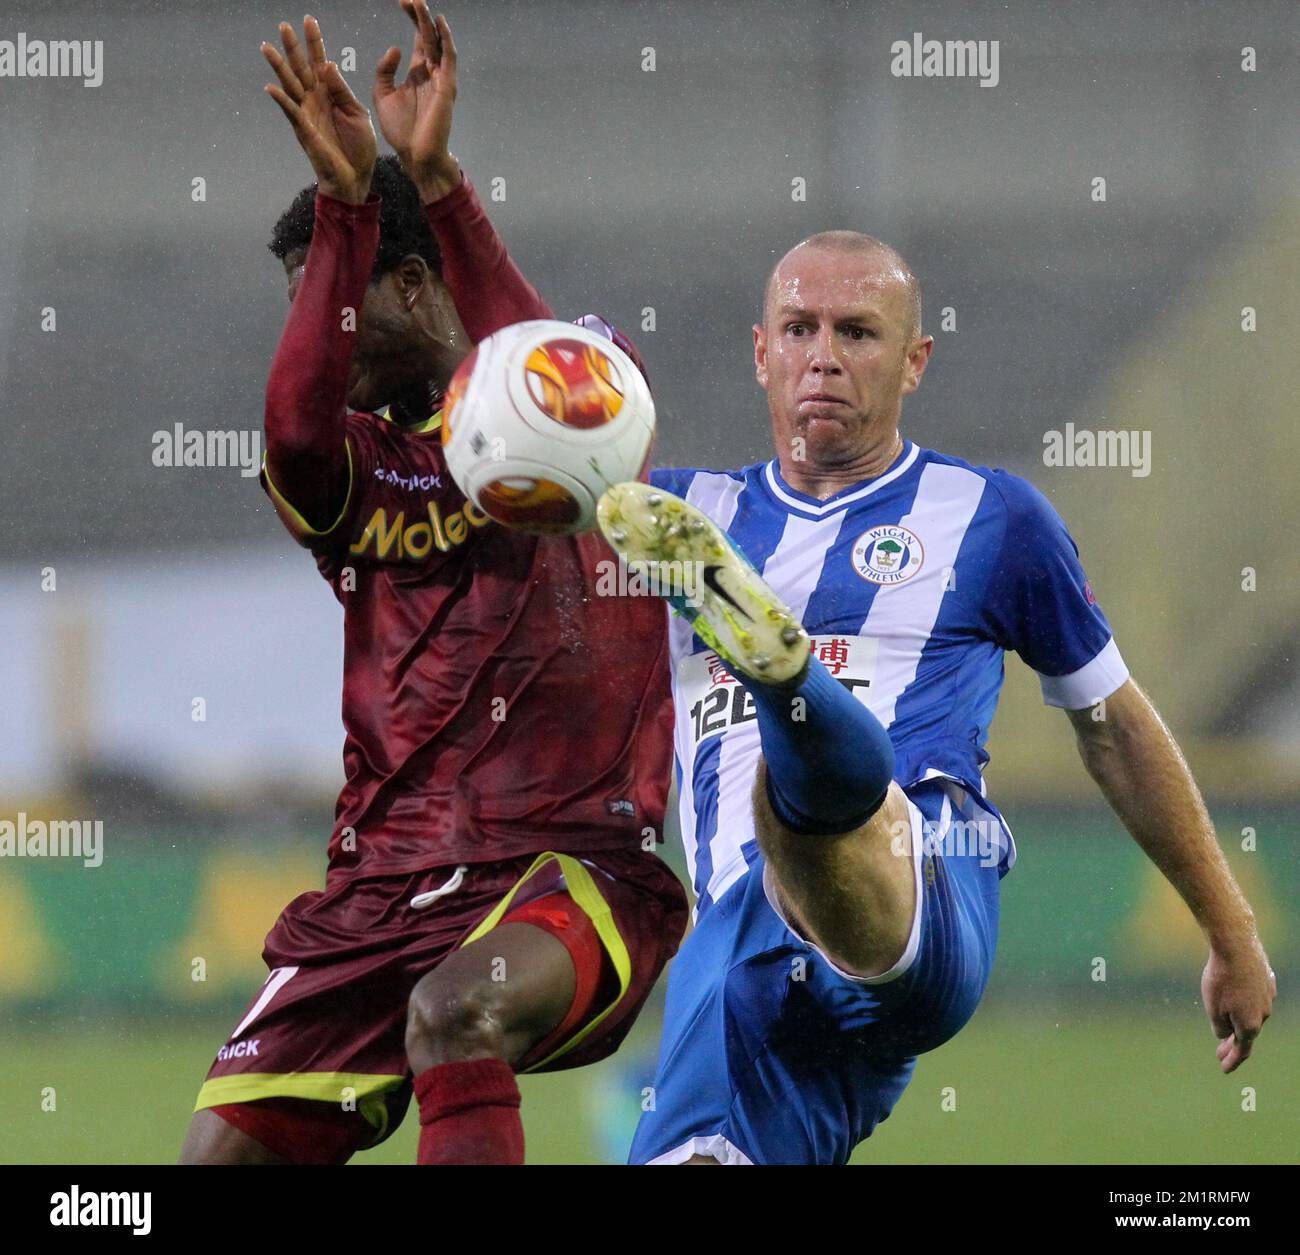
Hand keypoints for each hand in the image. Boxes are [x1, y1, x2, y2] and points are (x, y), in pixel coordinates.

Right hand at [262, 15, 376, 204]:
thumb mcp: (358, 113)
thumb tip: (329, 65)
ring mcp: (307, 114)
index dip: (314, 41)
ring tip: (267, 47)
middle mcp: (315, 99)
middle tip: (284, 25)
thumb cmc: (359, 147)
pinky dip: (282, 100)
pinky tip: (271, 87)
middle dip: (293, 47)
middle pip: (301, 67)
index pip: (320, 61)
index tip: (309, 19)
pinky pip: (291, 112)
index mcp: (330, 93)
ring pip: (290, 85)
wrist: (356, 177)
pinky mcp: (304, 130)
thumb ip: (343, 90)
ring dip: (279, 67)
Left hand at [374, 1, 461, 201]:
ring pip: (438, 44)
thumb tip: (394, 49)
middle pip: (428, 37)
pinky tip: (439, 24)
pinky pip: (449, 59)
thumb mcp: (383, 95)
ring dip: (429, 23)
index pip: (417, 40)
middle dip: (419, 16)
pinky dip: (445, 41)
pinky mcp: (447, 88)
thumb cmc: (401, 131)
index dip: (411, 20)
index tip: (401, 2)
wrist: (415, 156)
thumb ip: (384, 71)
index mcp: (417, 74)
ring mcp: (440, 80)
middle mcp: (431, 73)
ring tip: (419, 3)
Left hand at [1201, 938, 1274, 1072]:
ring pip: (1252, 1014)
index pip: (1242, 1050)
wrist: (1236, 946)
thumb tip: (1225, 1034)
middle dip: (1233, 1044)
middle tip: (1220, 1052)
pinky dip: (1245, 1003)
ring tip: (1227, 1028)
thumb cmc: (1221, 979)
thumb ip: (1220, 1027)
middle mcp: (1263, 1014)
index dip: (1233, 1061)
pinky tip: (1237, 1001)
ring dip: (1239, 1022)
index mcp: (1250, 1025)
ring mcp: (1268, 997)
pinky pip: (1255, 997)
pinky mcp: (1266, 981)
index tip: (1224, 1069)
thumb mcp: (1213, 1008)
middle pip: (1247, 1033)